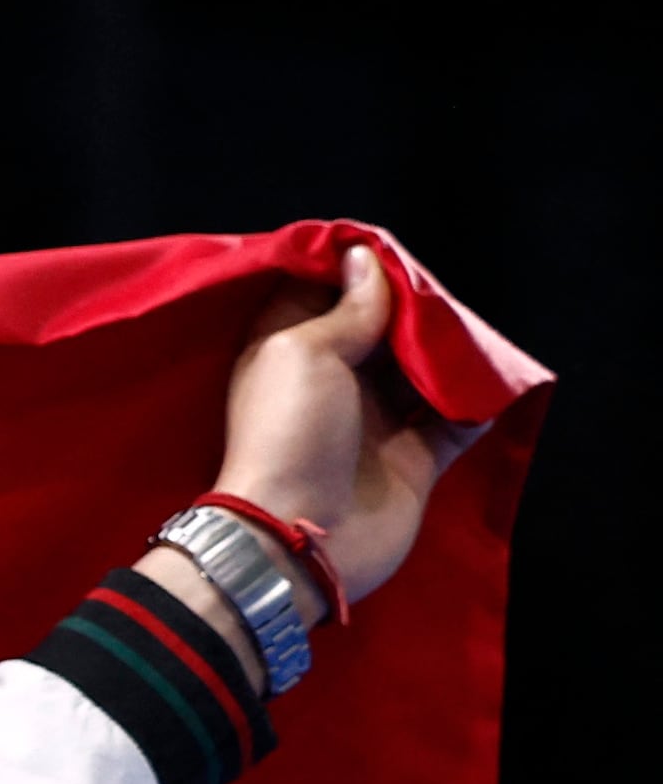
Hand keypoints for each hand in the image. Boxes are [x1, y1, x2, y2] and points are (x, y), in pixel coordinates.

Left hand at [140, 242, 449, 653]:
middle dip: (414, 306)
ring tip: (470, 328)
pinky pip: (458, 419)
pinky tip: (493, 375)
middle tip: (441, 290)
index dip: (352, 271)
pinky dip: (478, 398)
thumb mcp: (306, 352)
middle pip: (383, 329)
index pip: (323, 296)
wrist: (298, 536)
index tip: (385, 248)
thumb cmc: (290, 435)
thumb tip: (365, 258)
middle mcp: (336, 383)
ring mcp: (378, 421)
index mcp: (294, 353)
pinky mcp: (416, 459)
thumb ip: (347, 309)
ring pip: (425, 369)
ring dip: (450, 349)